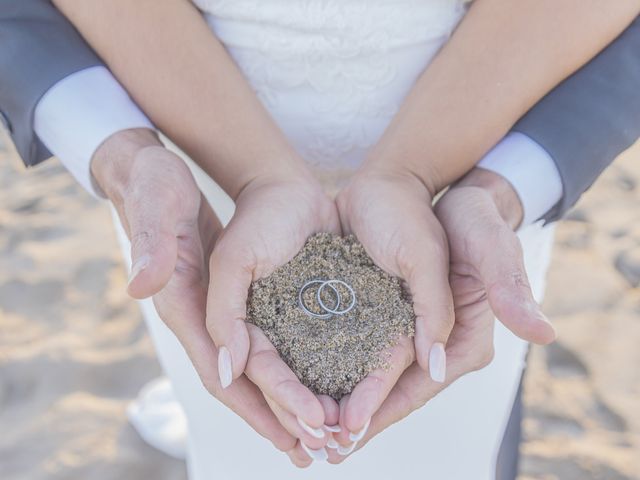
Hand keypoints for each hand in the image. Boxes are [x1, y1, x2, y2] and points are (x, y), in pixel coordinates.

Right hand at [91, 128, 321, 461]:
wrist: (163, 172)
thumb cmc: (155, 185)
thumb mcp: (154, 204)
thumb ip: (151, 245)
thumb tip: (142, 291)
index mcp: (181, 304)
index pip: (218, 369)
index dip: (253, 406)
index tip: (290, 436)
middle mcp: (203, 315)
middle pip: (245, 379)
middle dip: (281, 416)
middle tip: (321, 447)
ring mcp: (227, 306)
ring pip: (262, 363)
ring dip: (293, 398)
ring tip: (331, 426)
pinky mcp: (246, 292)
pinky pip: (273, 334)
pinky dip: (298, 359)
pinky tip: (328, 371)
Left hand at [331, 168, 554, 458]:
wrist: (444, 193)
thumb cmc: (475, 220)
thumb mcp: (492, 248)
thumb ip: (506, 289)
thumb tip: (540, 337)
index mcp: (467, 338)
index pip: (424, 384)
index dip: (386, 408)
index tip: (351, 430)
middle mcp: (439, 343)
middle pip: (396, 390)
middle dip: (360, 419)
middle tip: (322, 447)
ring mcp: (411, 331)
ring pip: (373, 375)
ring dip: (342, 401)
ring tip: (306, 424)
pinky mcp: (386, 314)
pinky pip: (360, 347)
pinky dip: (334, 367)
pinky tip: (305, 379)